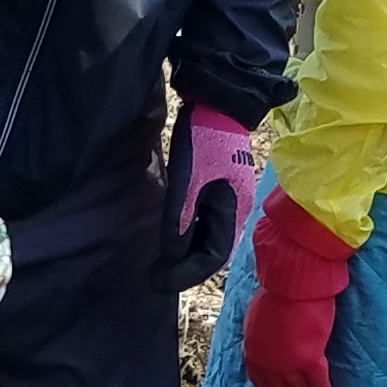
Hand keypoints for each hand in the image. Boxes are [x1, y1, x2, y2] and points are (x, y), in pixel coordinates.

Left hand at [157, 101, 258, 291]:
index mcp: (233, 212)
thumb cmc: (204, 139)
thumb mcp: (188, 181)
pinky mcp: (215, 189)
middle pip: (210, 251)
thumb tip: (170, 256)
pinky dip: (185, 236)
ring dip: (183, 254)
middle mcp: (233, 211)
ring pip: (205, 238)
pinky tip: (168, 239)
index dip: (185, 274)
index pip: (213, 257)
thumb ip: (181, 220)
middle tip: (153, 280)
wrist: (217, 103)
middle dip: (183, 269)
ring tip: (158, 266)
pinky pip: (201, 223)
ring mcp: (225, 200)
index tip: (159, 283)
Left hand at [237, 194, 352, 386]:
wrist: (293, 283)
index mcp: (253, 352)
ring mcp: (287, 365)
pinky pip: (318, 386)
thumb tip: (267, 342)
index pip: (261, 383)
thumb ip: (262, 336)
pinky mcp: (309, 361)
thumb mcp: (258, 318)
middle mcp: (267, 364)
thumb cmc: (278, 292)